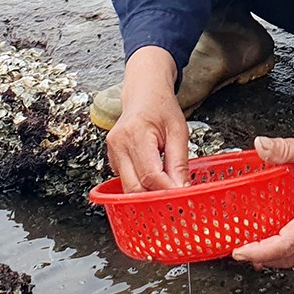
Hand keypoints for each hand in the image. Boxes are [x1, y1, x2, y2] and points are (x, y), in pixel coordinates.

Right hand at [106, 46, 188, 191]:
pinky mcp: (112, 157)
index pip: (150, 174)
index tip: (182, 197)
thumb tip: (181, 190)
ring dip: (148, 193)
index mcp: (136, 134)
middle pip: (134, 187)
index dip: (166, 190)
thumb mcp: (178, 131)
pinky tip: (155, 181)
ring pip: (128, 187)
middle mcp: (119, 144)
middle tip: (175, 200)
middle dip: (155, 197)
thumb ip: (179, 162)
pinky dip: (141, 186)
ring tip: (167, 190)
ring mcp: (112, 151)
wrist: (143, 93)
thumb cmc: (161, 108)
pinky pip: (126, 180)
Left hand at [232, 97, 293, 268]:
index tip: (240, 251)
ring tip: (255, 247)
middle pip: (292, 256)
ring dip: (277, 255)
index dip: (260, 251)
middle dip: (265, 259)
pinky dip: (290, 245)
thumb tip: (261, 146)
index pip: (286, 243)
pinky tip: (278, 234)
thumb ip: (284, 148)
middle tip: (241, 251)